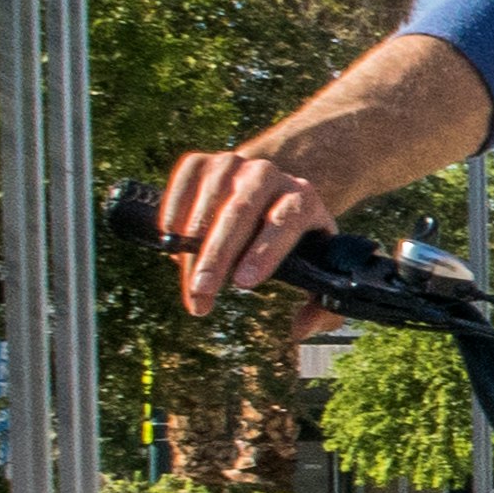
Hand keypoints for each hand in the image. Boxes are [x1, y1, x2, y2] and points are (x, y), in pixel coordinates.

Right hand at [158, 147, 334, 326]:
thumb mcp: (316, 270)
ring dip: (192, 243)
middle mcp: (270, 176)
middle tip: (202, 293)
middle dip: (217, 255)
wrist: (268, 196)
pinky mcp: (203, 162)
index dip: (265, 251)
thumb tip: (300, 330)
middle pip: (241, 212)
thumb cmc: (292, 243)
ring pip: (210, 199)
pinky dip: (174, 210)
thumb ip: (322, 307)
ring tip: (188, 281)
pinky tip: (172, 241)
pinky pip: (184, 180)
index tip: (243, 284)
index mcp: (303, 200)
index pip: (286, 220)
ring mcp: (235, 164)